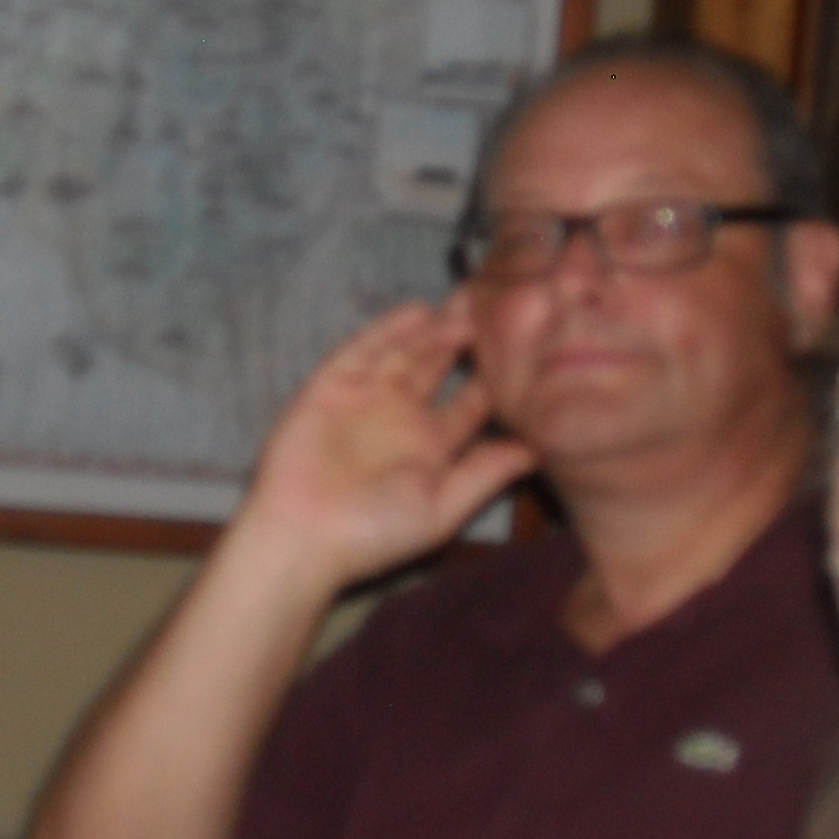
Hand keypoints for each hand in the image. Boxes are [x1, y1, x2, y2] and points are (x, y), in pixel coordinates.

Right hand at [240, 302, 538, 587]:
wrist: (301, 536)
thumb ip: (484, 474)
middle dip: (470, 337)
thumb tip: (537, 451)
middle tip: (502, 302)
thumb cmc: (374, 534)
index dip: (499, 377)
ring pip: (409, 351)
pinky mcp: (332, 385)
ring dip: (437, 329)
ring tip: (470, 302)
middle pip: (443, 366)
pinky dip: (390, 330)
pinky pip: (364, 350)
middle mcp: (403, 416)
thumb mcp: (440, 509)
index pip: (474, 402)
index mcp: (433, 448)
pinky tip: (419, 312)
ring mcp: (367, 397)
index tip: (532, 347)